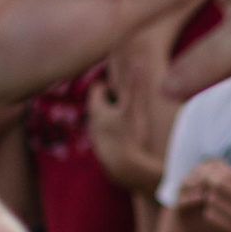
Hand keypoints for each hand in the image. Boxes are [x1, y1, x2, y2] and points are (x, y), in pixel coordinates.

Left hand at [83, 72, 160, 195]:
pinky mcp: (105, 154)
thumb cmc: (128, 136)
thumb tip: (138, 61)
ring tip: (129, 120)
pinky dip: (116, 136)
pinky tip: (129, 141)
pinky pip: (109, 139)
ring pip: (103, 124)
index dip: (107, 84)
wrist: (125, 170)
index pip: (97, 89)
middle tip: (124, 98)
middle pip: (99, 106)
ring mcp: (97, 140)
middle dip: (110, 102)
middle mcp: (93, 124)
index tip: (117, 83)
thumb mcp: (134, 108)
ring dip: (113, 120)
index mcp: (96, 110)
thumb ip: (135, 86)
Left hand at [175, 160, 230, 231]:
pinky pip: (213, 227)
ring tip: (220, 201)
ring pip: (209, 213)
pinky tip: (222, 214)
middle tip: (216, 188)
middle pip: (212, 198)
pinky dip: (214, 218)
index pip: (220, 185)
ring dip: (211, 205)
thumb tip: (220, 169)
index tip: (214, 176)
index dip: (213, 177)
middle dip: (211, 191)